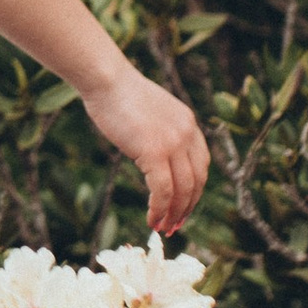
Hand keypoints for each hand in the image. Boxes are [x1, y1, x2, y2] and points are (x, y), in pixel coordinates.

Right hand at [81, 58, 208, 236]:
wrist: (106, 80)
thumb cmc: (117, 94)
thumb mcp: (150, 113)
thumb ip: (159, 133)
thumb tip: (154, 156)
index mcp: (188, 123)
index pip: (201, 165)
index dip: (194, 191)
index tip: (182, 207)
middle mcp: (188, 134)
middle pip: (196, 182)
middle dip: (186, 207)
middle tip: (174, 225)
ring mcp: (174, 143)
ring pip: (182, 190)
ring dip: (173, 213)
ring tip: (162, 228)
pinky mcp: (155, 152)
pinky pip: (162, 190)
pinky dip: (159, 209)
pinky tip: (151, 218)